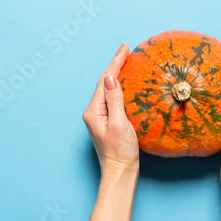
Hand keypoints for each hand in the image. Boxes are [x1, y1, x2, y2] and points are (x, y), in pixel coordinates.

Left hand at [82, 44, 139, 175]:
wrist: (120, 173)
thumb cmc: (121, 152)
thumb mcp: (119, 124)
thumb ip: (114, 100)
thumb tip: (109, 78)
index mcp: (94, 110)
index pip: (104, 80)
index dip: (115, 63)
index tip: (124, 48)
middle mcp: (93, 112)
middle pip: (104, 82)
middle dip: (115, 65)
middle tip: (126, 50)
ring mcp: (99, 117)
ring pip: (107, 90)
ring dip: (117, 75)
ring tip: (126, 62)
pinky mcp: (107, 122)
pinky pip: (112, 98)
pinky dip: (119, 87)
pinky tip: (126, 84)